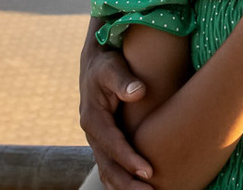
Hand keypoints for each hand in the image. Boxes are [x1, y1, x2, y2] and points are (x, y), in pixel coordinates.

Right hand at [79, 40, 154, 189]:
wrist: (96, 64)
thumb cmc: (107, 65)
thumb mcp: (112, 67)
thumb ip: (124, 79)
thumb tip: (139, 91)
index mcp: (93, 118)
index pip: (112, 145)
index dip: (129, 159)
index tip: (149, 171)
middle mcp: (92, 133)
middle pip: (108, 166)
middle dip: (128, 183)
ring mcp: (97, 140)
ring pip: (108, 171)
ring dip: (125, 186)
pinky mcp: (104, 142)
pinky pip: (110, 167)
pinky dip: (121, 181)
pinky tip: (137, 188)